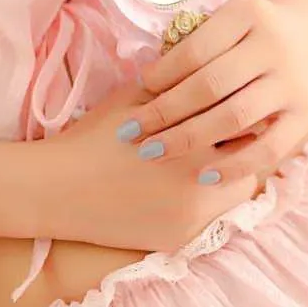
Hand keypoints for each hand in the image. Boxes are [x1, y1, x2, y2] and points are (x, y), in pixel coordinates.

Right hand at [48, 75, 259, 255]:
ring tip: (212, 156)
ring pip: (235, 192)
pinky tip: (190, 183)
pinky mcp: (180, 241)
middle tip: (234, 129)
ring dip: (230, 173)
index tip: (237, 102)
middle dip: (244, 144)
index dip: (243, 110)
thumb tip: (216, 66)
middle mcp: (202, 183)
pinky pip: (213, 217)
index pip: (247, 123)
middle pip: (249, 159)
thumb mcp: (139, 96)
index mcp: (195, 139)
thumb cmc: (97, 134)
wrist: (58, 188)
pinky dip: (208, 199)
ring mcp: (194, 218)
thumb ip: (182, 84)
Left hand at [124, 0, 307, 182]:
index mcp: (248, 12)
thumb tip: (146, 83)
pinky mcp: (305, 116)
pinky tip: (202, 175)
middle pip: (210, 85)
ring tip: (152, 151)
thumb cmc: (252, 31)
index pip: (196, 49)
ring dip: (188, 139)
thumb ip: (197, 43)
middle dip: (165, 111)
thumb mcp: (229, 19)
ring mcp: (292, 83)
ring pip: (233, 117)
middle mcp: (274, 45)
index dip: (163, 72)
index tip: (139, 89)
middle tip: (129, 131)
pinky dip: (233, 166)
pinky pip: (267, 149)